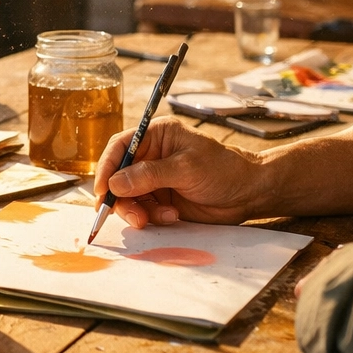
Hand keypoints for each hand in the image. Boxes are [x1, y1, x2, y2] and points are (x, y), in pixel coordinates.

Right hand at [92, 117, 261, 226]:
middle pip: (118, 176)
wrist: (249, 194)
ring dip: (138, 211)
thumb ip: (150, 175)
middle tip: (134, 215)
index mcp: (156, 136)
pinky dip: (152, 217)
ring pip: (128, 197)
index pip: (120, 148)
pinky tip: (172, 216)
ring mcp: (155, 179)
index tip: (103, 190)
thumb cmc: (224, 170)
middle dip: (122, 198)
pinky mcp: (161, 199)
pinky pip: (142, 210)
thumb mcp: (187, 168)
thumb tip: (115, 183)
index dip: (106, 168)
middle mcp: (151, 156)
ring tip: (161, 217)